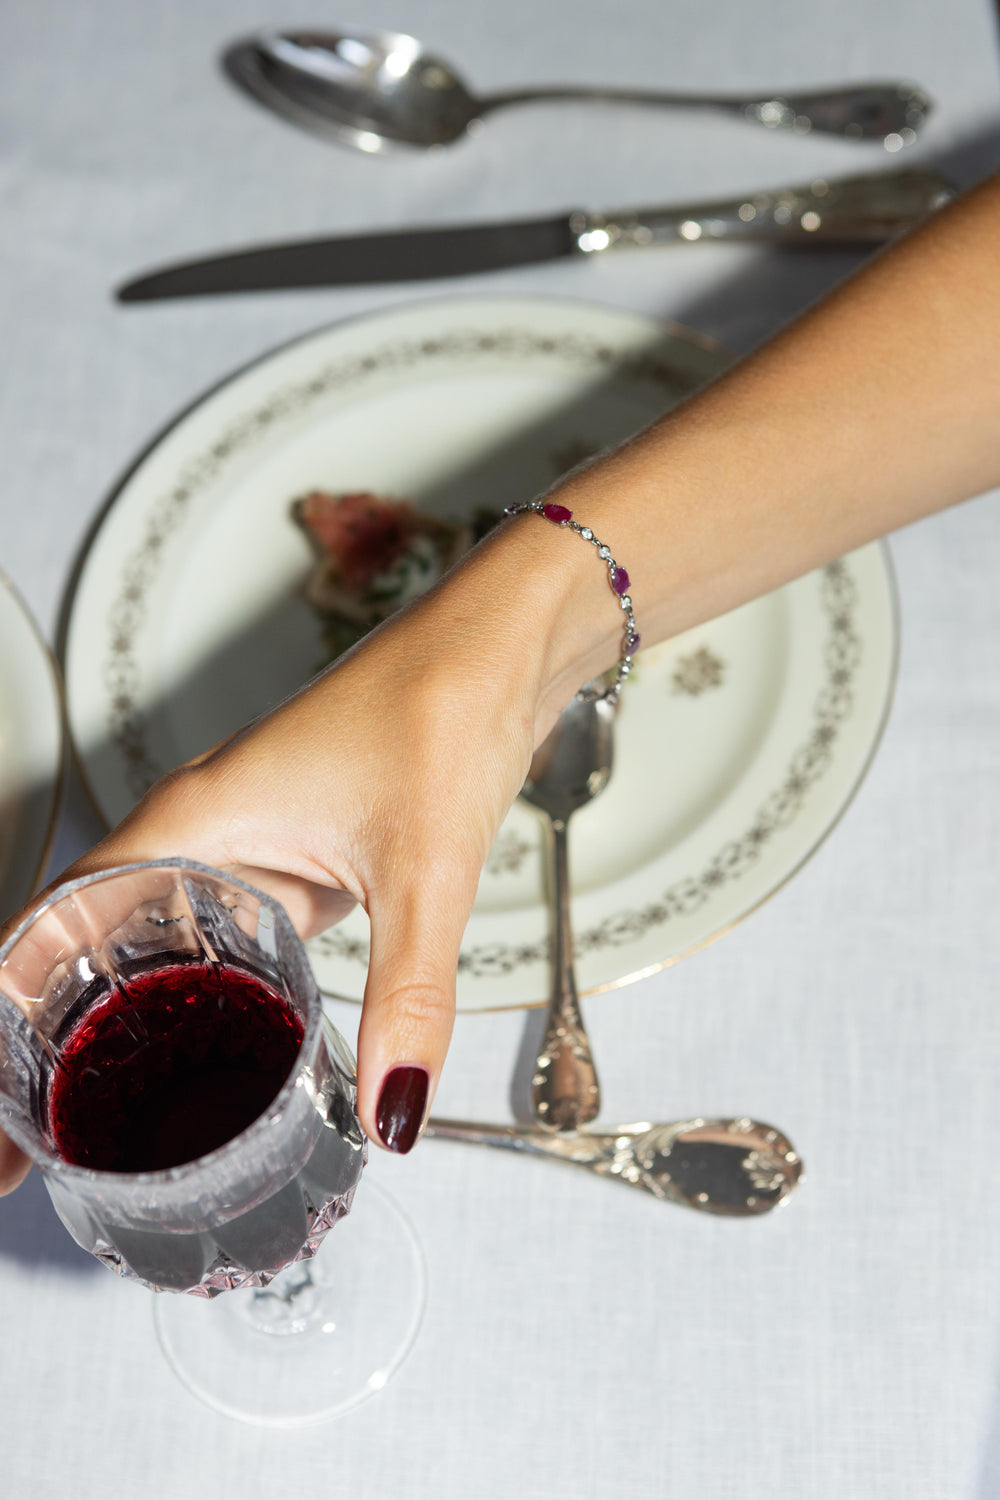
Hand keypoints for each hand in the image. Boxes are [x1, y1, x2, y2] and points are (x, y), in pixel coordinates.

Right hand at [0, 520, 606, 1191]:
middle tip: (45, 1149)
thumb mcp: (422, 872)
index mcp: (191, 820)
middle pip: (93, 940)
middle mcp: (201, 827)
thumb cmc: (444, 707)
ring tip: (120, 1117)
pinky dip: (213, 987)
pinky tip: (230, 1040)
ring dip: (134, 1015)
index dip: (12, 1022)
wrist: (503, 643)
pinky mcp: (296, 848)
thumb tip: (392, 1111)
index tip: (4, 1130)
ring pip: (162, 935)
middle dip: (61, 1040)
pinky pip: (226, 928)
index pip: (54, 925)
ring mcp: (248, 838)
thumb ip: (408, 1000)